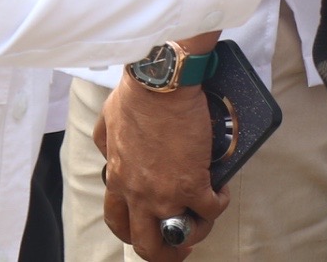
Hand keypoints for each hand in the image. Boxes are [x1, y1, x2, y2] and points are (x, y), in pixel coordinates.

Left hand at [96, 77, 224, 260]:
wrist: (160, 82)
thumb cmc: (136, 93)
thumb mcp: (108, 120)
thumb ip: (106, 141)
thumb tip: (109, 149)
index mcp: (118, 178)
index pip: (118, 221)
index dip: (134, 232)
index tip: (149, 229)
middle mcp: (138, 193)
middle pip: (146, 244)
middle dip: (164, 251)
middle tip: (179, 245)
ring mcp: (164, 193)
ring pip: (181, 235)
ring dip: (197, 230)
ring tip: (206, 215)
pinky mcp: (192, 184)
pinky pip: (210, 209)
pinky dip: (219, 203)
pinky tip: (221, 190)